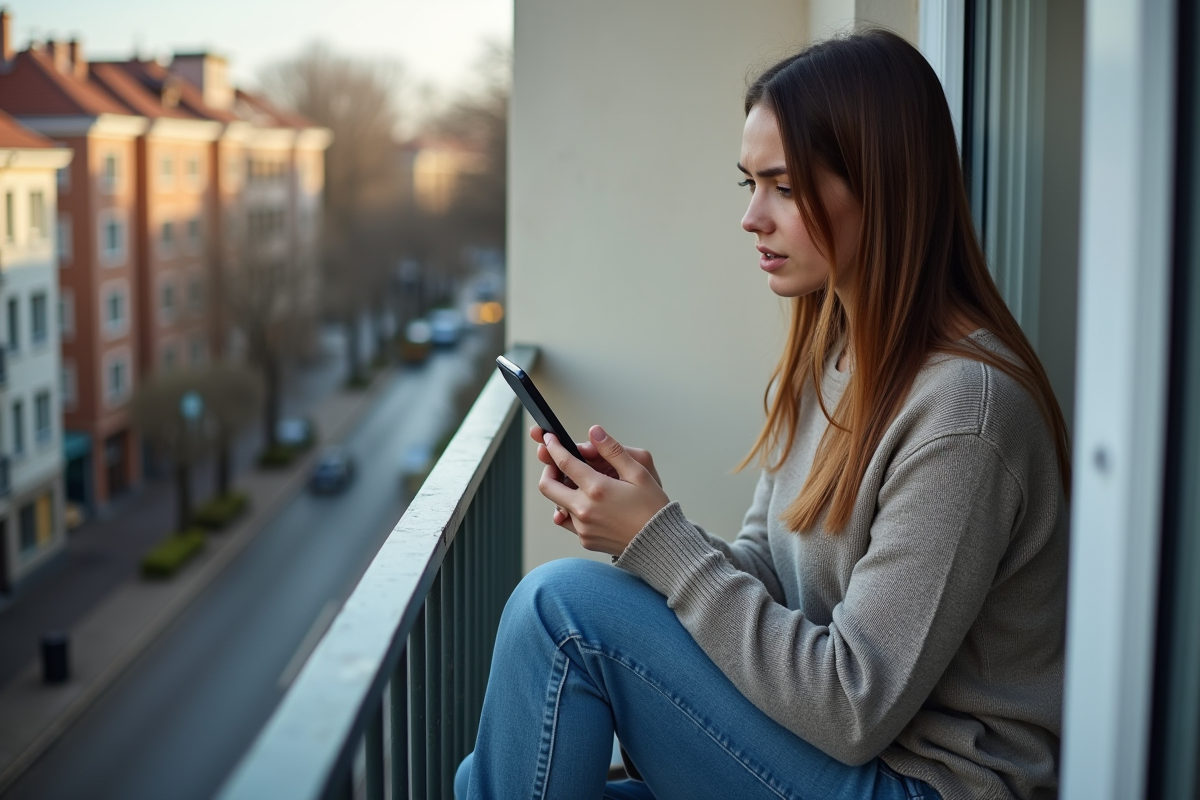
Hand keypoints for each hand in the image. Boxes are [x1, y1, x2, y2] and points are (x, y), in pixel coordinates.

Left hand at [536, 426, 669, 555]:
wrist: (659, 544)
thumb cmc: (652, 507)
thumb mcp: (639, 473)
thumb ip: (613, 451)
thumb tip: (594, 432)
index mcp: (597, 488)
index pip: (563, 462)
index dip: (553, 447)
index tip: (548, 439)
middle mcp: (584, 509)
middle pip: (547, 486)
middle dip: (547, 470)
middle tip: (556, 464)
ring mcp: (582, 527)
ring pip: (558, 505)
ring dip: (562, 491)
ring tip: (578, 484)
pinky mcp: (585, 540)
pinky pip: (569, 522)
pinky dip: (572, 510)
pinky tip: (588, 504)